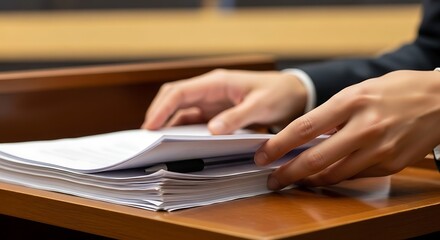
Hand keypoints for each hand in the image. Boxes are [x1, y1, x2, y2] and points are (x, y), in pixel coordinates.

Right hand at [142, 69, 307, 133]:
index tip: (150, 126)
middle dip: (158, 114)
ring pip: (181, 110)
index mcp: (217, 82)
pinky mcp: (217, 112)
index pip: (180, 92)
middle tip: (148, 137)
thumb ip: (236, 117)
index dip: (162, 108)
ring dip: (168, 123)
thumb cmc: (278, 94)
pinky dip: (183, 129)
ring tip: (157, 143)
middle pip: (174, 98)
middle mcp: (210, 90)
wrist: (293, 93)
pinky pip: (194, 120)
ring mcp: (212, 101)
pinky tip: (178, 142)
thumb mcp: (260, 106)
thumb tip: (212, 130)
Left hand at [255, 70, 439, 188]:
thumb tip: (305, 136)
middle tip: (272, 180)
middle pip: (315, 158)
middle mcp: (364, 127)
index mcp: (351, 101)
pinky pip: (355, 177)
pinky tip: (324, 178)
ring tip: (294, 181)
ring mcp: (379, 149)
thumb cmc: (397, 90)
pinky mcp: (391, 164)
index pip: (304, 128)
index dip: (278, 145)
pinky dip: (336, 178)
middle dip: (288, 173)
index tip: (263, 155)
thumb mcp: (359, 90)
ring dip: (309, 180)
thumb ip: (332, 113)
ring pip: (334, 174)